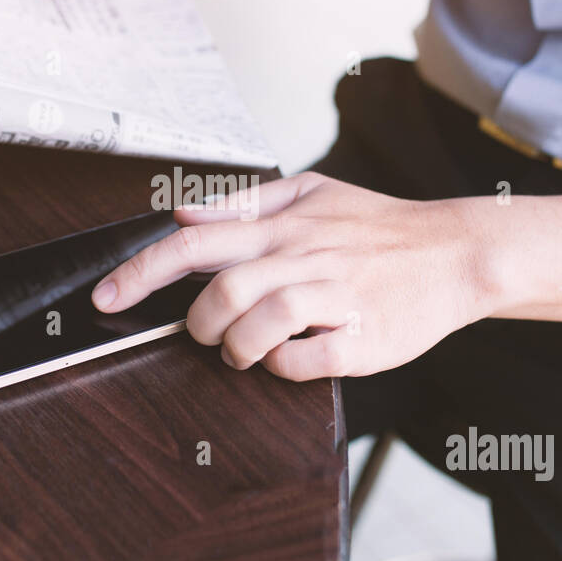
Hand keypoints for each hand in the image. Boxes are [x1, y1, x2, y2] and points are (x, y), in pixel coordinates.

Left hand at [90, 172, 497, 380]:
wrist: (457, 253)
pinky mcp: (363, 338)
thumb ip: (245, 202)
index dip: (141, 272)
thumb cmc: (379, 227)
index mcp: (285, 224)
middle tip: (202, 333)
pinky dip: (281, 368)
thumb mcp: (314, 192)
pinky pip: (305, 362)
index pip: (195, 242)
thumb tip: (182, 212)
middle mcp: (305, 256)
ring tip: (241, 351)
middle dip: (196, 324)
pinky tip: (286, 360)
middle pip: (223, 292)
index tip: (104, 296)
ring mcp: (335, 298)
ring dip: (235, 349)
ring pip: (260, 325)